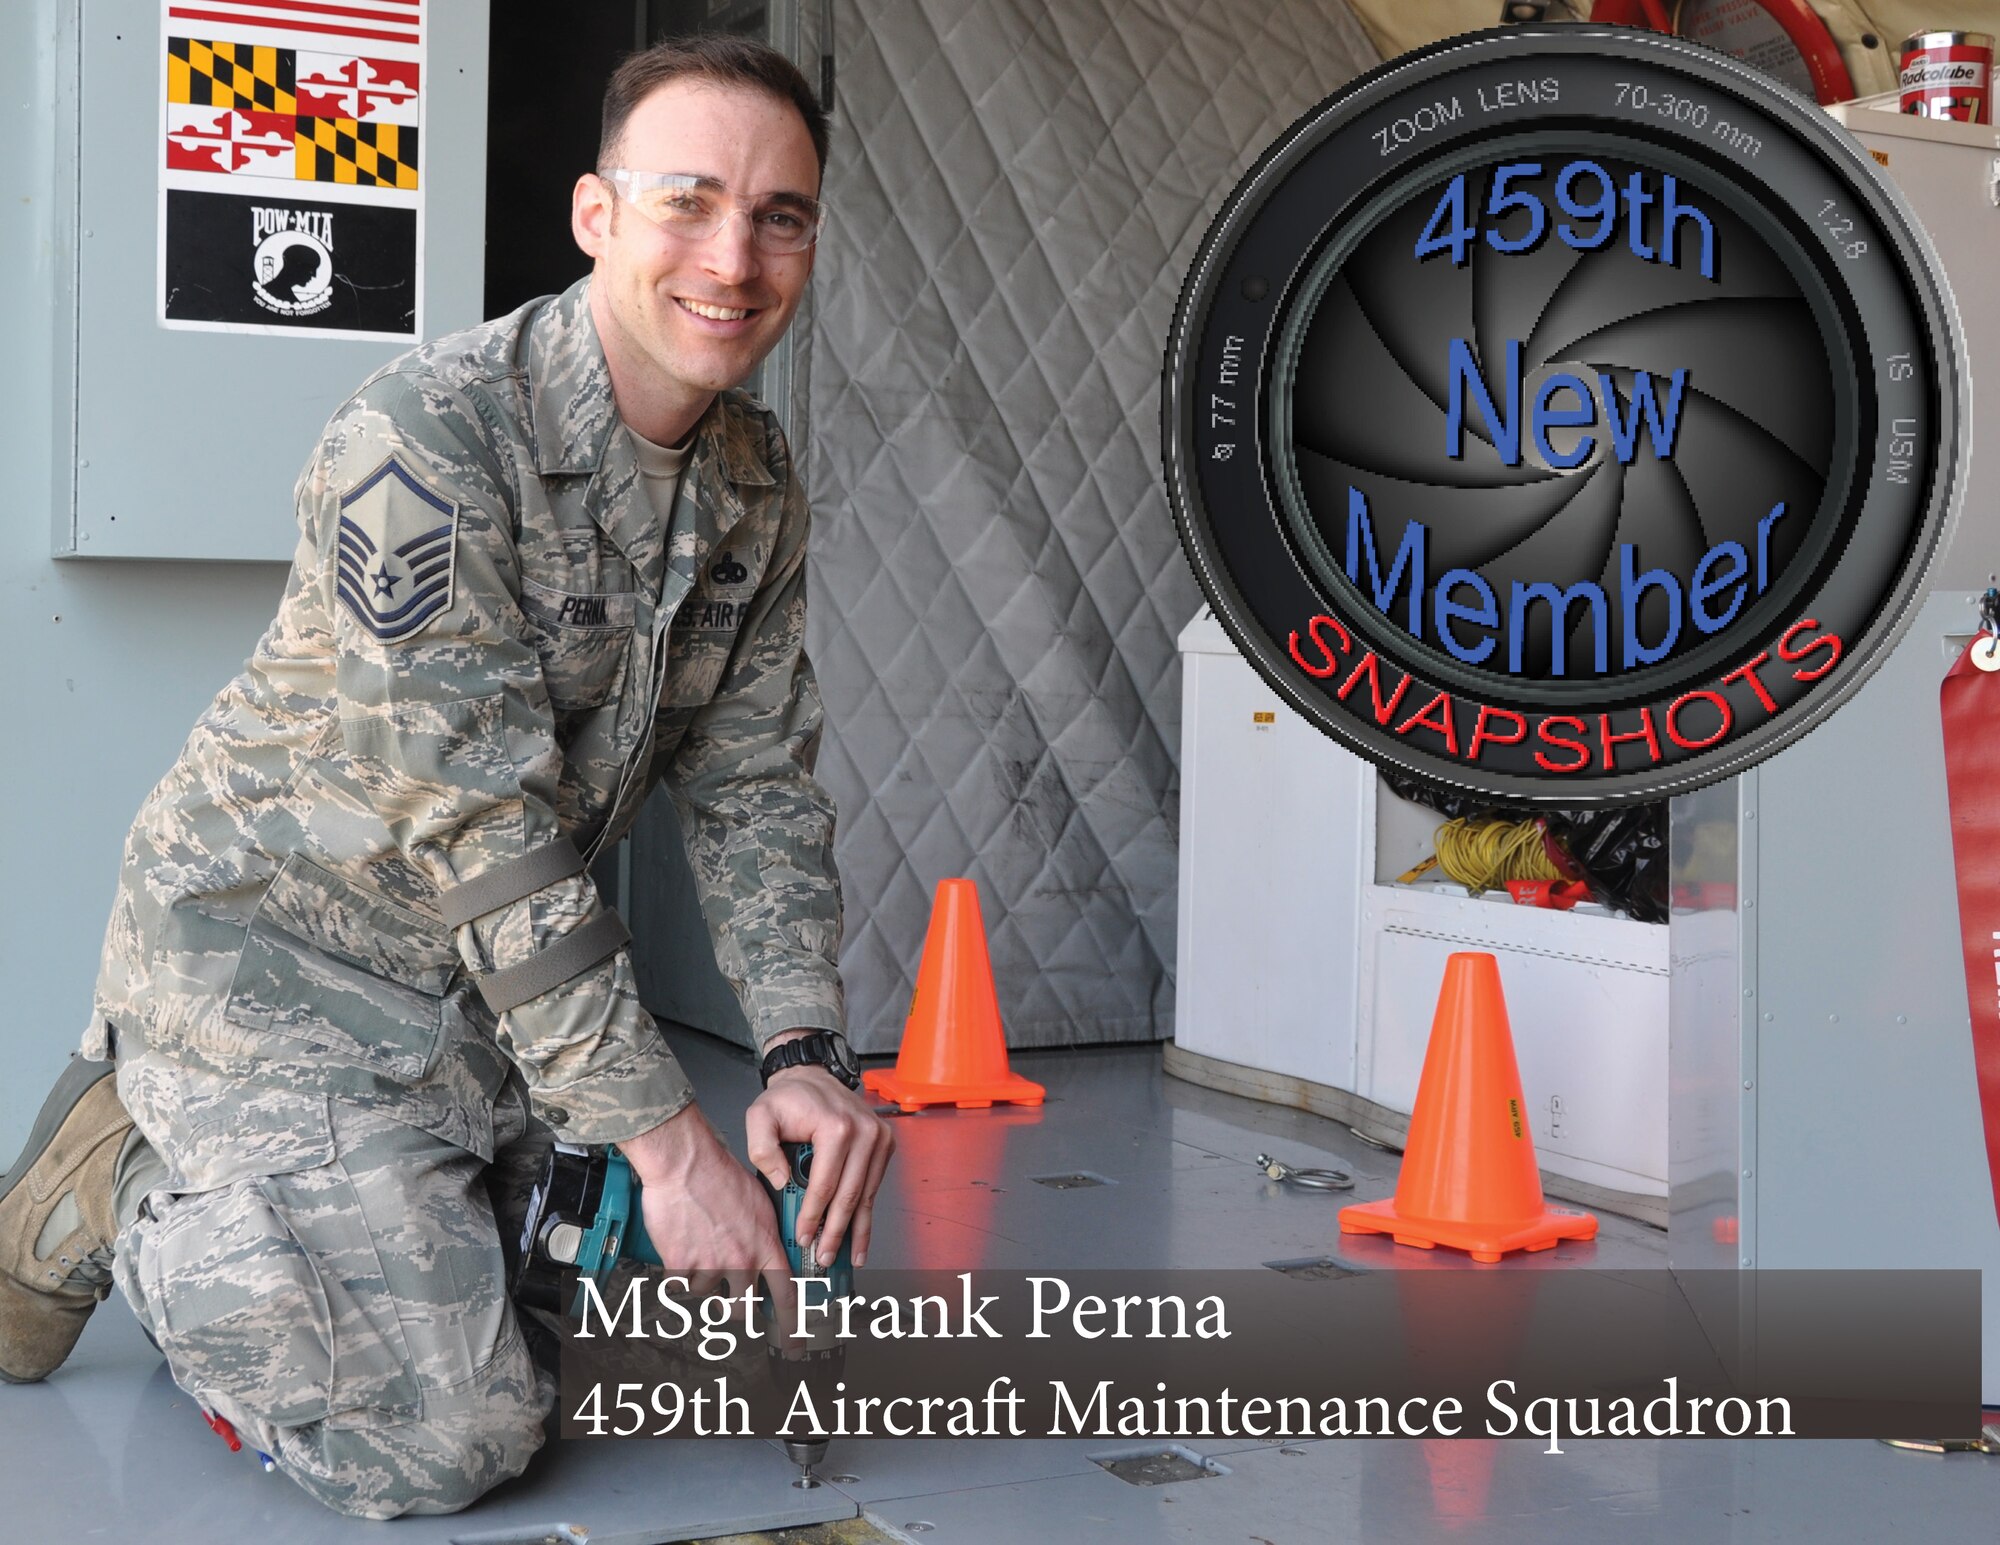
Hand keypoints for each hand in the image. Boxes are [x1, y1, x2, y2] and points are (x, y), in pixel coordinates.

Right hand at [617, 1103, 796, 1332]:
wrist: (686, 1163)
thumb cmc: (720, 1175)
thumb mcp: (759, 1203)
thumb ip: (763, 1233)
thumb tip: (764, 1250)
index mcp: (765, 1245)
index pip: (786, 1296)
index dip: (792, 1327)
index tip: (795, 1346)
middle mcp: (742, 1261)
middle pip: (741, 1309)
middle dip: (733, 1308)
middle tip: (726, 1299)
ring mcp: (711, 1266)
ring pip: (705, 1294)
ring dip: (700, 1277)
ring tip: (698, 1244)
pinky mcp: (682, 1265)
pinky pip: (677, 1284)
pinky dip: (676, 1270)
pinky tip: (680, 1244)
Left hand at [746, 1054, 895, 1267]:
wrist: (813, 1075)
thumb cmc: (788, 1097)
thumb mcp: (760, 1116)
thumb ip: (762, 1150)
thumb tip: (783, 1183)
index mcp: (836, 1127)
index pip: (825, 1185)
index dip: (814, 1217)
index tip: (804, 1238)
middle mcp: (864, 1132)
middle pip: (850, 1195)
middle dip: (836, 1232)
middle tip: (824, 1257)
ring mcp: (879, 1138)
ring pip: (867, 1195)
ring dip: (857, 1229)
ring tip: (848, 1256)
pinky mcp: (884, 1143)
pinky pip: (874, 1185)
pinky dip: (866, 1211)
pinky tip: (861, 1233)